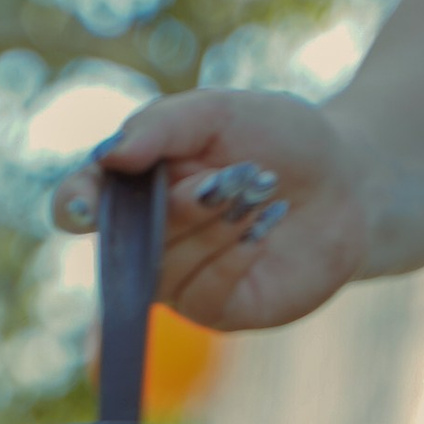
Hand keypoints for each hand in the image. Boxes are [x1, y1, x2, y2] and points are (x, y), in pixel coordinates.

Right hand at [54, 89, 373, 330]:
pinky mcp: (216, 311)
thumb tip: (110, 157)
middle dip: (185, 200)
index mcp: (134, 186)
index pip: (78, 203)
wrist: (348, 179)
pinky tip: (267, 227)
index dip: (74, 205)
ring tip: (262, 192)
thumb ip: (163, 126)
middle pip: (131, 233)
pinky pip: (205, 292)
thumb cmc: (279, 138)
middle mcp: (145, 239)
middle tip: (236, 173)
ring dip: (219, 221)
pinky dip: (238, 253)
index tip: (84, 207)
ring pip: (169, 264)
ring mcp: (177, 281)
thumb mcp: (221, 112)